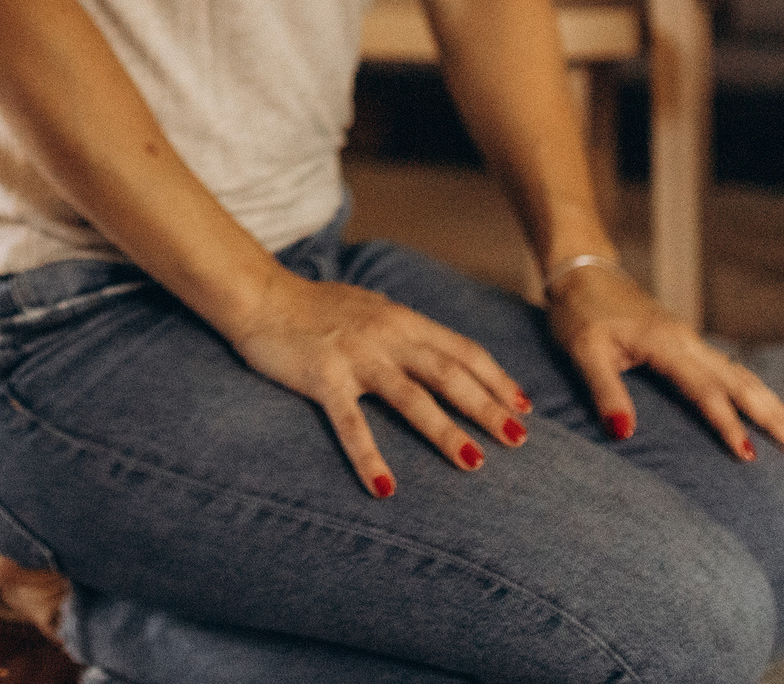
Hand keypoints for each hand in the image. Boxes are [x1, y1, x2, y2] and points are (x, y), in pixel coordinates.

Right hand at [229, 271, 533, 497]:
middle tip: (518, 439)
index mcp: (402, 319)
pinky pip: (351, 424)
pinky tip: (385, 488)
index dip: (496, 378)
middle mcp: (387, 336)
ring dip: (446, 431)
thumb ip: (403, 330)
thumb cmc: (313, 306)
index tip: (524, 406)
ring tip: (474, 463)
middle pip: (449, 374)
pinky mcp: (324, 378)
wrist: (260, 296)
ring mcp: (356, 357)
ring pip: (412, 398)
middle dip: (487, 407)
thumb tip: (437, 352)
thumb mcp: (370, 308)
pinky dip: (370, 457)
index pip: (462, 350)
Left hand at [546, 261, 783, 458]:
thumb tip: (623, 433)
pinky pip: (728, 369)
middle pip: (739, 381)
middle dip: (772, 414)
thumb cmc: (578, 312)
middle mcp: (686, 340)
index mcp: (665, 343)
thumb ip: (604, 391)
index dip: (726, 424)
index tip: (748, 456)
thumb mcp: (582, 351)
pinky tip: (765, 406)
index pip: (704, 390)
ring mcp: (689, 339)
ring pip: (740, 373)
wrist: (581, 271)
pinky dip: (752, 390)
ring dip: (772, 403)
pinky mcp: (685, 341)